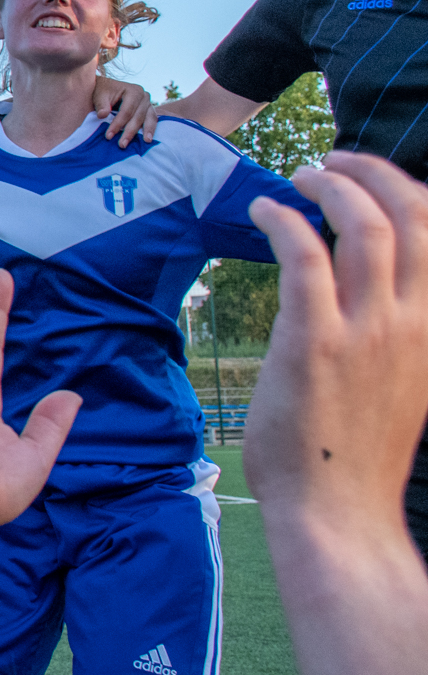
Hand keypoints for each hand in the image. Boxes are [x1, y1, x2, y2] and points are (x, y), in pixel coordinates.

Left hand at [90, 77, 156, 146]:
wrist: (109, 88)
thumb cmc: (104, 91)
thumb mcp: (99, 95)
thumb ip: (101, 105)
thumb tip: (102, 115)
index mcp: (133, 91)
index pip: (126, 111)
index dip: (118, 124)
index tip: (108, 136)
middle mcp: (143, 96)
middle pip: (138, 116)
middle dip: (129, 132)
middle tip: (122, 145)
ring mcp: (148, 103)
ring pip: (149, 118)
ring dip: (146, 131)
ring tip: (145, 142)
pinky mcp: (149, 110)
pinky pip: (152, 120)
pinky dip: (150, 129)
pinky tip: (148, 139)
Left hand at [244, 153, 427, 529]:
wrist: (339, 513)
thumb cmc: (355, 453)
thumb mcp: (402, 384)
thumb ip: (396, 335)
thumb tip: (373, 293)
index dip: (404, 190)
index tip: (368, 177)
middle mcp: (412, 322)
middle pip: (410, 215)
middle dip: (371, 172)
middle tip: (329, 161)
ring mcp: (367, 331)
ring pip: (363, 224)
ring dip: (329, 185)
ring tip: (299, 178)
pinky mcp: (314, 341)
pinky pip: (304, 255)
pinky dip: (283, 218)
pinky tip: (263, 210)